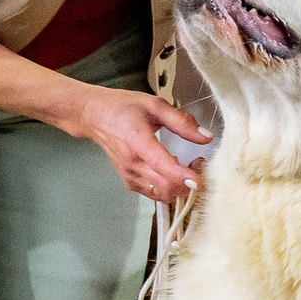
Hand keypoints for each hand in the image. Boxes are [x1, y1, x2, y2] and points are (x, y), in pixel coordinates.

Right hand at [66, 86, 210, 202]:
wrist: (95, 116)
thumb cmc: (122, 108)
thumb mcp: (155, 105)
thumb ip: (182, 122)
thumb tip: (205, 136)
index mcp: (137, 141)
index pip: (161, 164)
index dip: (181, 175)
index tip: (198, 180)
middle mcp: (132, 163)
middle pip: (165, 185)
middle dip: (188, 180)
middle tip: (198, 163)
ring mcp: (130, 175)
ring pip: (162, 193)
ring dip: (180, 186)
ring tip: (187, 167)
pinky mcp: (130, 182)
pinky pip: (154, 193)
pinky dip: (169, 188)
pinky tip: (173, 172)